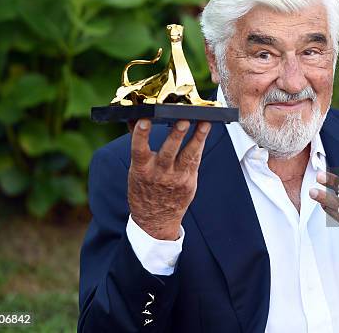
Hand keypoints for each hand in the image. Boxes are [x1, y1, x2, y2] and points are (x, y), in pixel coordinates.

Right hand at [128, 119, 210, 240]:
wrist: (155, 219)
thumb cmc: (144, 189)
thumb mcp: (135, 170)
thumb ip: (139, 145)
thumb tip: (134, 118)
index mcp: (141, 170)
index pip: (139, 149)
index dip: (141, 134)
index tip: (144, 119)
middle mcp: (159, 174)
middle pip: (168, 152)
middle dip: (176, 136)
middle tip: (183, 120)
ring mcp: (176, 179)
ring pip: (188, 156)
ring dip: (197, 138)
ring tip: (204, 123)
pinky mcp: (189, 182)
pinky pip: (196, 161)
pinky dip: (200, 145)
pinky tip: (204, 131)